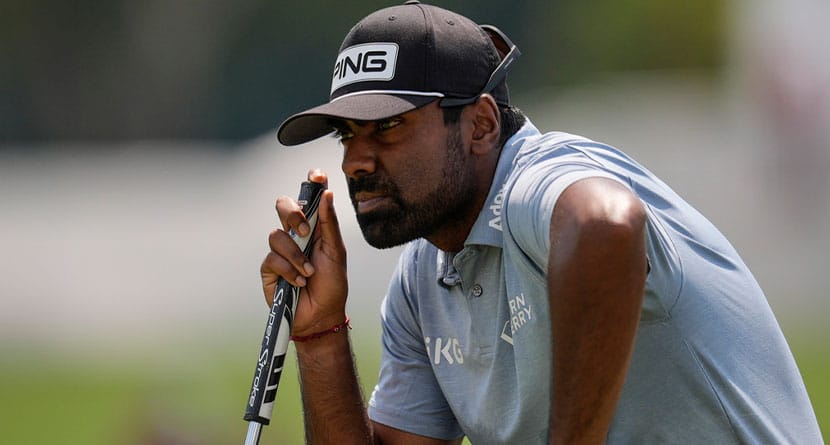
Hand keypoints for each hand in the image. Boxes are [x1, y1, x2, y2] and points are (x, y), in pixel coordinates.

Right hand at [260, 169, 348, 337]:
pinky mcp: (269, 269)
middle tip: (305, 231)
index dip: (311, 182)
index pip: (309, 198)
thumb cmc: (332, 284)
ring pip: (276, 235)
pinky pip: (272, 258)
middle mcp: (295, 235)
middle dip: (292, 213)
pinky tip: (299, 282)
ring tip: (308, 272)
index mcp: (314, 227)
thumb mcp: (336, 252)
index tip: (317, 174)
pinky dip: (288, 270)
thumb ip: (329, 224)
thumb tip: (327, 193)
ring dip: (295, 255)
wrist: (322, 315)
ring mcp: (280, 251)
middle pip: (283, 206)